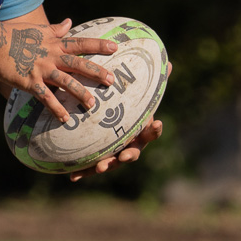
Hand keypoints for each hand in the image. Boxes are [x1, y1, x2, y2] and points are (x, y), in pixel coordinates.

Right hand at [0, 17, 116, 120]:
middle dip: (96, 72)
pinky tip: (65, 119)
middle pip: (79, 64)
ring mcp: (41, 69)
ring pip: (66, 82)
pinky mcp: (29, 82)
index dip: (98, 45)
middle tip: (111, 81)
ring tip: (92, 103)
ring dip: (80, 93)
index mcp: (54, 43)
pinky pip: (46, 98)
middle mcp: (51, 56)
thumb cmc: (12, 33)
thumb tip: (69, 21)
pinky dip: (56, 108)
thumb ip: (55, 29)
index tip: (115, 47)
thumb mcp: (36, 29)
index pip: (80, 43)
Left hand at [68, 59, 170, 181]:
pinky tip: (73, 177)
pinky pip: (90, 166)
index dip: (154, 130)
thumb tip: (168, 63)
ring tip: (100, 167)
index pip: (151, 131)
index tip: (156, 124)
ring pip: (112, 162)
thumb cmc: (126, 103)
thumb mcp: (136, 90)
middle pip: (133, 152)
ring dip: (107, 165)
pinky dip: (83, 171)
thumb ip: (151, 81)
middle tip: (125, 156)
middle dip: (129, 155)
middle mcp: (130, 144)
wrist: (108, 117)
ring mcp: (114, 153)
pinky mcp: (98, 158)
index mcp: (141, 129)